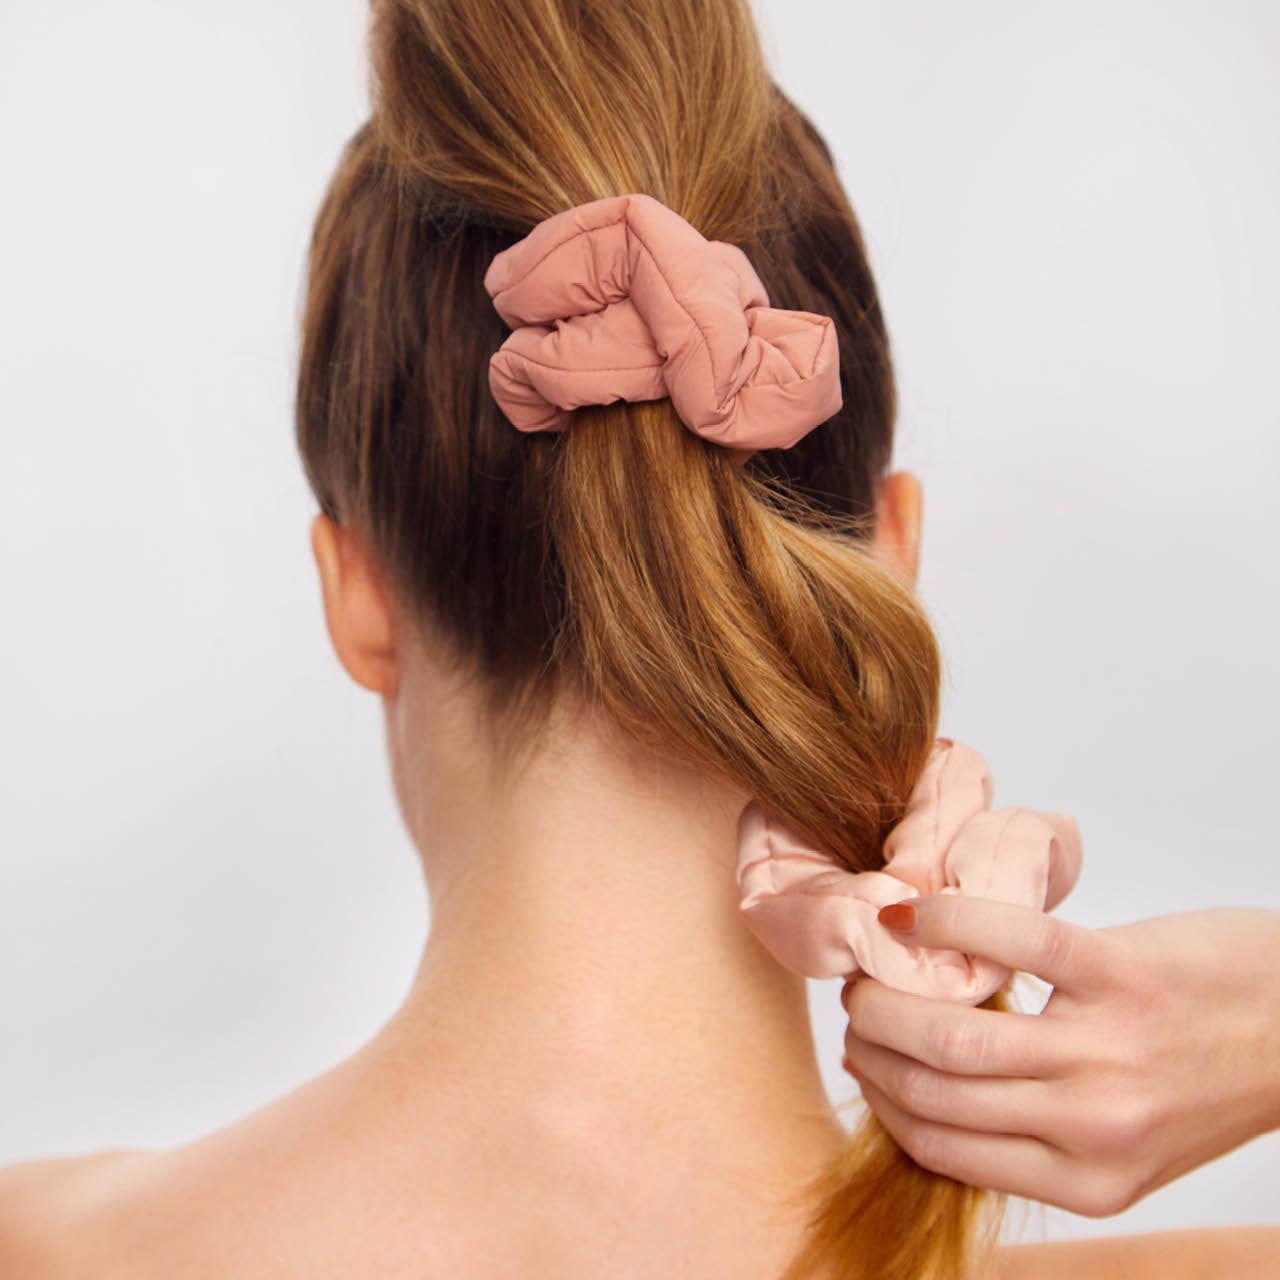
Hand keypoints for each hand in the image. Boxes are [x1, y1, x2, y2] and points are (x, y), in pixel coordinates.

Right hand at [839, 897, 1279, 1216]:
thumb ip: (1041, 1129)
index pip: (938, 1147)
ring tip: (874, 963)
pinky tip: (918, 914)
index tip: (860, 1055)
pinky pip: (1008, 946)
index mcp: (1090, 1180)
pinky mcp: (1120, 974)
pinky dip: (946, 924)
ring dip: (888, 992)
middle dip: (868, 1042)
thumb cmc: (1213, 1072)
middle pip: (932, 1090)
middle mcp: (1094, 1127)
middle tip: (856, 1003)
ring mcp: (1107, 1051)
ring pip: (953, 1035)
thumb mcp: (1128, 1139)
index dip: (879, 1096)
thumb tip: (931, 1089)